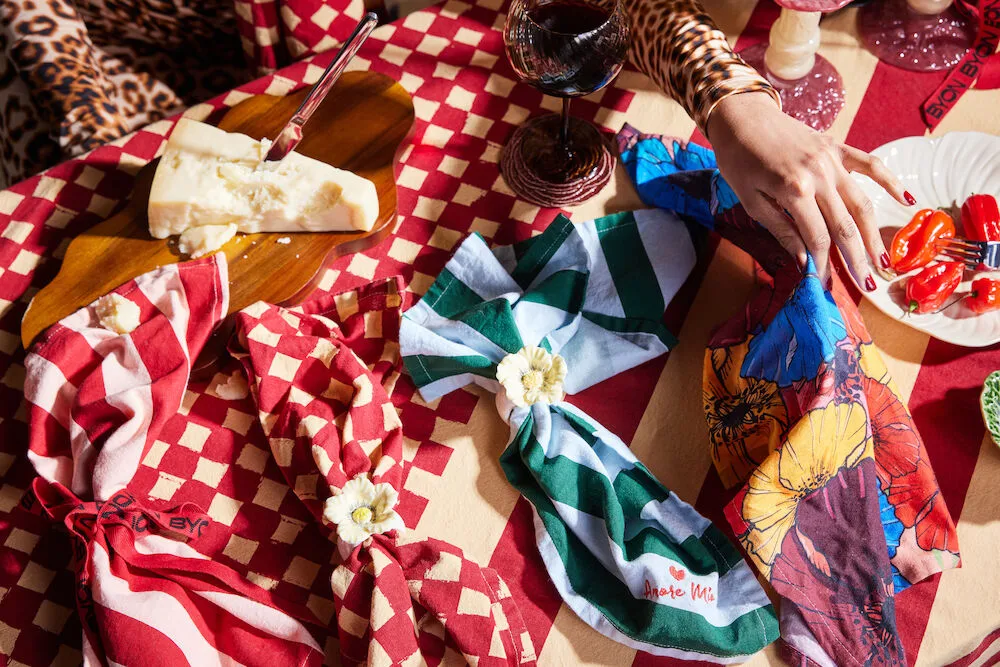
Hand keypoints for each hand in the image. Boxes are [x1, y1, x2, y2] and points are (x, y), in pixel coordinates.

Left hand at [706, 91, 912, 288]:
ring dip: (874, 233)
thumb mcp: (750, 201)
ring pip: (862, 202)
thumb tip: (803, 260)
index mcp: (795, 190)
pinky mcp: (837, 148)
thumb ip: (781, 230)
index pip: (817, 237)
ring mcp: (832, 160)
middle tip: (866, 284)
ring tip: (883, 260)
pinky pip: (870, 165)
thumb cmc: (739, 161)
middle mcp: (819, 175)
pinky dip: (890, 182)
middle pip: (845, 225)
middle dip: (856, 258)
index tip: (825, 284)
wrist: (742, 117)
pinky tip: (907, 201)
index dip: (823, 264)